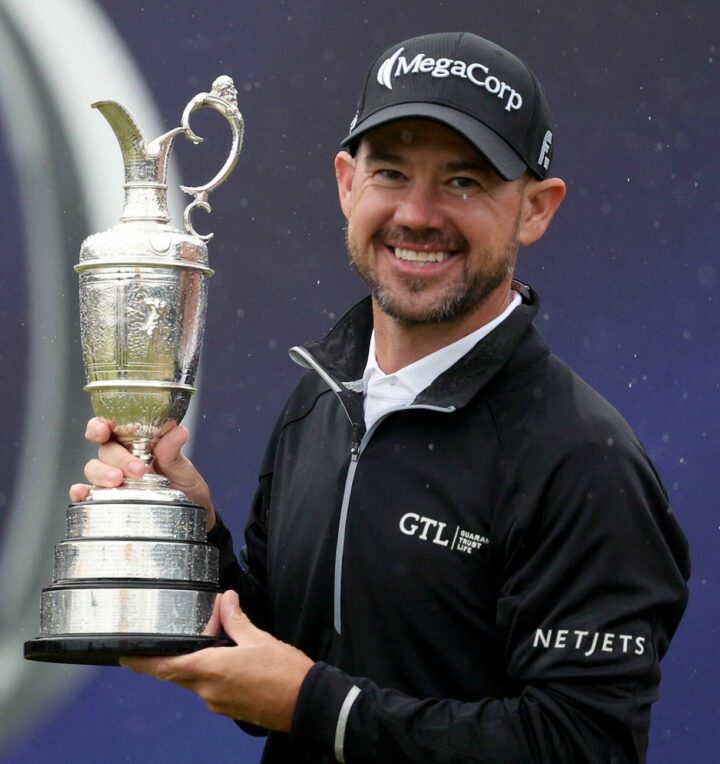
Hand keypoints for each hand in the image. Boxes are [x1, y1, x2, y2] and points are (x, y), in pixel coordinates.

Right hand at [69, 417, 215, 529]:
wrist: (191, 516)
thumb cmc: (186, 488)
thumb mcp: (184, 470)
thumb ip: (174, 453)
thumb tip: (179, 431)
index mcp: (138, 444)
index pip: (112, 427)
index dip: (101, 425)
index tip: (105, 430)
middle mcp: (122, 460)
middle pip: (105, 449)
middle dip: (117, 457)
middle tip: (137, 470)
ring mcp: (114, 481)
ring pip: (94, 468)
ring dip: (102, 473)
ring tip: (118, 482)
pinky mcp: (108, 501)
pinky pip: (88, 495)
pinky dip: (81, 492)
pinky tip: (82, 493)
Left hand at [120, 590, 313, 730]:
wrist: (306, 703)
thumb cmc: (286, 673)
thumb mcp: (260, 639)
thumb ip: (236, 620)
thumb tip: (225, 601)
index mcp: (212, 669)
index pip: (165, 667)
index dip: (141, 662)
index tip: (124, 655)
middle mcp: (209, 691)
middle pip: (176, 674)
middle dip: (168, 659)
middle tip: (164, 641)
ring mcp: (218, 703)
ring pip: (192, 682)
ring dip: (191, 665)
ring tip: (204, 644)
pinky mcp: (228, 709)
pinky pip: (208, 689)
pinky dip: (208, 674)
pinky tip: (224, 661)